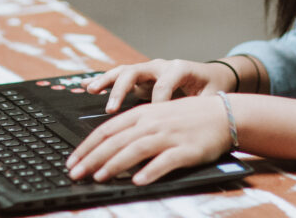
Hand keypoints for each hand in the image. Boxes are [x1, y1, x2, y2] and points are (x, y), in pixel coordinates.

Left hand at [66, 94, 232, 184]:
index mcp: (142, 114)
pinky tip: (138, 181)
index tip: (71, 161)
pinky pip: (166, 161)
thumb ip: (133, 130)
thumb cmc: (187, 118)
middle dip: (92, 158)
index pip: (106, 130)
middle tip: (75, 174)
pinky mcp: (186, 150)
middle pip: (115, 140)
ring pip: (135, 149)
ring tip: (98, 177)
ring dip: (115, 164)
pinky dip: (151, 171)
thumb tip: (107, 150)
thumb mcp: (156, 116)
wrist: (223, 114)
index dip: (86, 146)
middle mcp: (152, 123)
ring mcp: (169, 135)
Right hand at [84, 59, 237, 112]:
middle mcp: (159, 66)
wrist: (211, 75)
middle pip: (135, 72)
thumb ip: (200, 106)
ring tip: (91, 91)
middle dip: (121, 89)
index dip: (158, 101)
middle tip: (112, 107)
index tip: (154, 119)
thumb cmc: (211, 88)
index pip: (164, 84)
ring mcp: (148, 70)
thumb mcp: (211, 97)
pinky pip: (118, 77)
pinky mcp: (140, 78)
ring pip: (123, 72)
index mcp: (178, 68)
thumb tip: (192, 119)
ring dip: (106, 82)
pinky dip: (103, 81)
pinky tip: (85, 87)